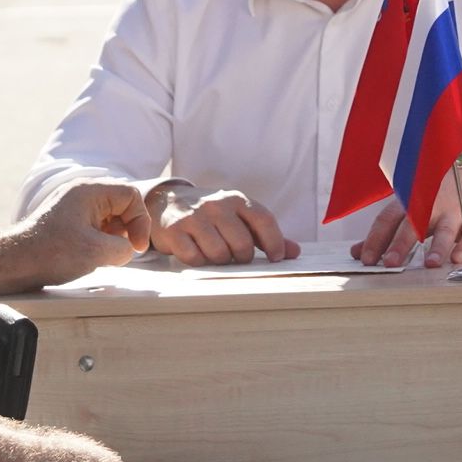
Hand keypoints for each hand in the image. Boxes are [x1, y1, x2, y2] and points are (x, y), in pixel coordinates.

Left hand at [21, 180, 150, 287]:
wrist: (13, 263)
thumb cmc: (50, 253)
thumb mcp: (98, 252)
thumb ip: (124, 248)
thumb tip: (128, 249)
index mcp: (90, 191)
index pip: (131, 197)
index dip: (140, 222)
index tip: (138, 246)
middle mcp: (82, 193)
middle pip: (121, 205)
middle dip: (127, 229)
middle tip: (122, 250)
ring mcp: (73, 205)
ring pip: (109, 216)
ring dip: (114, 236)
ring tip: (103, 254)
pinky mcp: (67, 220)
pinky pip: (95, 224)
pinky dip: (101, 239)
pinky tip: (92, 254)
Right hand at [147, 184, 299, 264]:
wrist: (166, 201)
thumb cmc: (211, 214)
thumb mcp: (238, 216)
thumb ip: (265, 234)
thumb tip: (295, 251)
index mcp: (237, 200)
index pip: (264, 220)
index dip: (274, 242)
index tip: (276, 258)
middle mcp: (217, 205)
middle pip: (242, 244)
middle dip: (242, 257)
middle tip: (236, 257)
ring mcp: (194, 217)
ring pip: (218, 253)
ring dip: (219, 261)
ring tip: (215, 254)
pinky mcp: (174, 230)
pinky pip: (194, 258)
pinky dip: (198, 261)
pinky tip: (196, 253)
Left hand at [352, 168, 461, 268]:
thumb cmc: (433, 197)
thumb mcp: (408, 209)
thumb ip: (384, 232)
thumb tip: (356, 252)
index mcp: (408, 202)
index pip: (387, 219)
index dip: (376, 239)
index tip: (366, 259)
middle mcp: (429, 205)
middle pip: (413, 225)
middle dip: (401, 244)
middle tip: (391, 263)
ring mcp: (452, 211)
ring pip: (444, 229)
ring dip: (437, 246)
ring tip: (430, 264)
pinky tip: (457, 259)